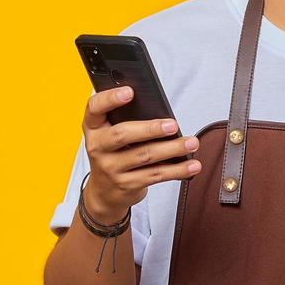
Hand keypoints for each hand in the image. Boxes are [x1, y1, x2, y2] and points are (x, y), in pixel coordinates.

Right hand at [81, 85, 201, 219]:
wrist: (104, 193)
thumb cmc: (113, 153)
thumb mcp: (110, 134)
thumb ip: (126, 119)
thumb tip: (162, 112)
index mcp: (93, 127)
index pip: (95, 107)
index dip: (110, 98)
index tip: (130, 92)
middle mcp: (97, 147)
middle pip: (122, 134)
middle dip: (150, 129)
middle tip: (172, 125)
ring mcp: (111, 168)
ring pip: (144, 156)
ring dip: (172, 149)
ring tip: (191, 143)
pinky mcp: (127, 185)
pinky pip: (155, 175)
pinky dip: (176, 170)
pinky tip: (191, 165)